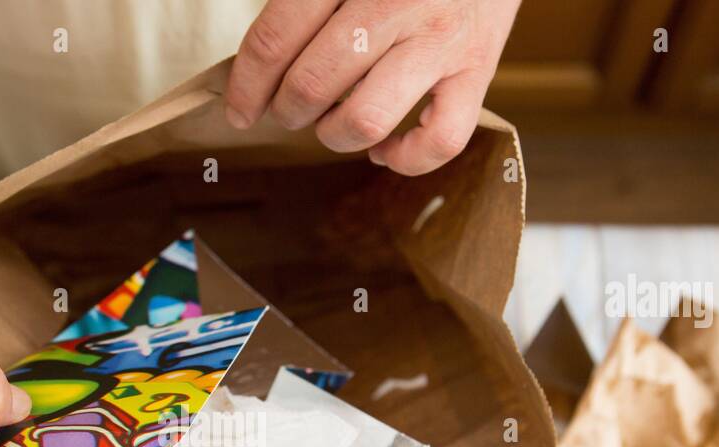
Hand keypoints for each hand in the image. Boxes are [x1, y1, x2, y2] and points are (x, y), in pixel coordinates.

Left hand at [225, 0, 520, 174]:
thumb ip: (304, 2)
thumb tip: (259, 62)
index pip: (275, 39)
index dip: (247, 85)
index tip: (240, 109)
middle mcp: (398, 2)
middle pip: (312, 82)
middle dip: (287, 110)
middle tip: (289, 109)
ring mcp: (440, 40)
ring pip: (365, 118)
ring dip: (334, 135)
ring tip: (332, 123)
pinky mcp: (478, 69)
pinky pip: (439, 141)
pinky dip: (405, 159)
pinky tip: (384, 148)